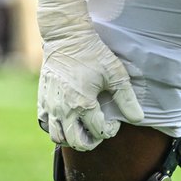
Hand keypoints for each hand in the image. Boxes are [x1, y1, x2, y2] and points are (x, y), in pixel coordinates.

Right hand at [35, 0, 143, 150]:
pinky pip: (45, 124)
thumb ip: (127, 99)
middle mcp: (64, 109)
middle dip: (92, 141)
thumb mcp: (115, 74)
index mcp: (83, 104)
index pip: (99, 132)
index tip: (114, 120)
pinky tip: (67, 118)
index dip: (111, 130)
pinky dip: (55, 127)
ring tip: (82, 126)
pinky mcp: (42, 100)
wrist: (66, 38)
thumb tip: (138, 119)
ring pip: (58, 137)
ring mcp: (50, 106)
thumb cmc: (93, 54)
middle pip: (77, 143)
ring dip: (72, 137)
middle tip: (98, 129)